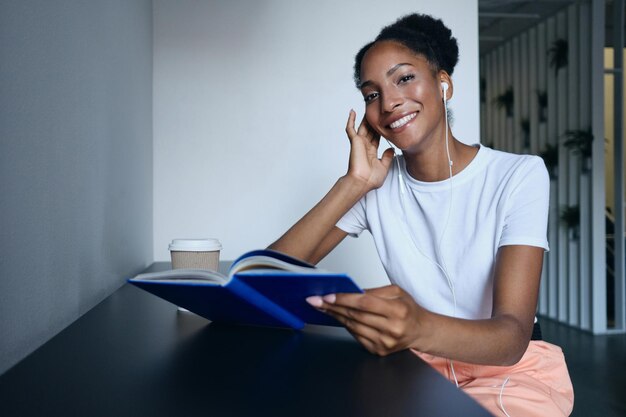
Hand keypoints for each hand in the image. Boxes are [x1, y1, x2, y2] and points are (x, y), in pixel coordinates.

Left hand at [306, 285, 427, 355]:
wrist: (421, 331)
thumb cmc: (408, 309)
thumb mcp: (396, 292)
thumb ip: (373, 291)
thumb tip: (350, 291)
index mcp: (397, 310)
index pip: (364, 303)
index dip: (344, 299)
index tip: (327, 295)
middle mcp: (391, 329)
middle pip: (355, 316)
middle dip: (333, 307)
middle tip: (315, 300)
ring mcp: (384, 342)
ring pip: (353, 326)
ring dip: (335, 316)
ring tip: (322, 307)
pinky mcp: (378, 351)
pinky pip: (356, 336)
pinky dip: (345, 325)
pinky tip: (337, 317)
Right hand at [345, 110, 394, 190]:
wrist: (363, 181)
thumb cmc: (371, 179)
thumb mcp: (384, 167)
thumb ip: (387, 157)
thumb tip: (391, 149)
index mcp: (371, 152)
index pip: (376, 137)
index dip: (380, 130)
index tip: (386, 123)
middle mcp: (364, 146)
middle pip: (370, 130)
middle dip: (373, 122)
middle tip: (377, 111)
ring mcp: (359, 143)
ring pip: (362, 127)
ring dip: (364, 118)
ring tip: (368, 107)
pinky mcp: (354, 141)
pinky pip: (350, 128)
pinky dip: (351, 120)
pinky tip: (352, 112)